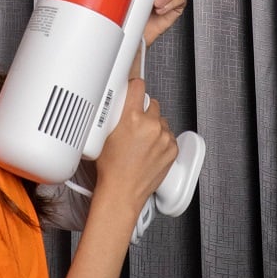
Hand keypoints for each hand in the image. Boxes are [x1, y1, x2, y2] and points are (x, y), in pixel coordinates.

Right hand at [96, 79, 177, 213]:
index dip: (134, 87)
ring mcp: (164, 138)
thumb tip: (119, 100)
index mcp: (132, 118)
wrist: (122, 192)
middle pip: (151, 103)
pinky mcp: (173, 149)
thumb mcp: (104, 133)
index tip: (133, 89)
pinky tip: (149, 149)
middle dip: (143, 110)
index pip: (138, 85)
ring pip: (161, 120)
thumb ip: (115, 113)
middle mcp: (151, 125)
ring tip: (140, 141)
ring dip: (153, 125)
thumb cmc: (111, 169)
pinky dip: (161, 139)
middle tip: (133, 124)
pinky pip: (168, 135)